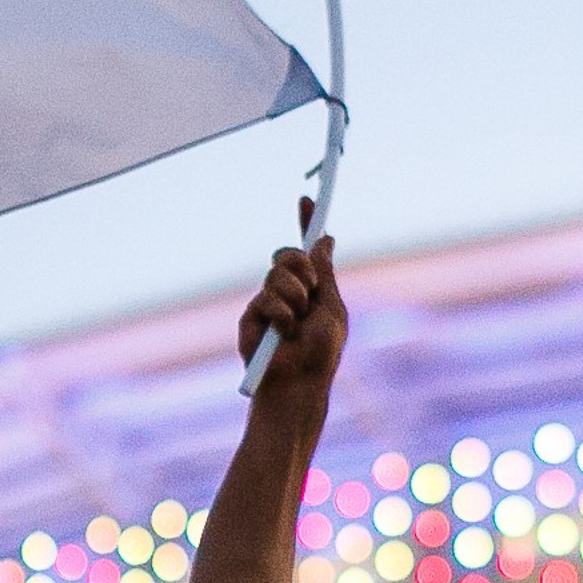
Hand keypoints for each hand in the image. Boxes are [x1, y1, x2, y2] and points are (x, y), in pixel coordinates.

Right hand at [236, 203, 346, 393]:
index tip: (306, 200)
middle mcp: (288, 291)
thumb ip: (325, 273)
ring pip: (276, 274)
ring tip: (297, 323)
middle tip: (311, 291)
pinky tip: (284, 333)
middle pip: (288, 255)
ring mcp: (268, 303)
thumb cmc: (321, 353)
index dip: (306, 224)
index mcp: (312, 288)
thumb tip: (325, 240)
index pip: (306, 250)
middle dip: (301, 267)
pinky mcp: (251, 317)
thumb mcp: (331, 306)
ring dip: (294, 296)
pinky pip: (265, 298)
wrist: (299, 382)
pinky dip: (281, 315)